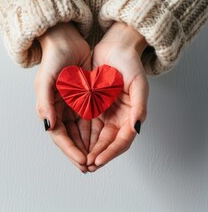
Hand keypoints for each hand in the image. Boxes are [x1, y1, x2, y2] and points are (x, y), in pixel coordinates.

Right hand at [35, 22, 90, 172]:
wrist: (66, 41)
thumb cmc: (53, 59)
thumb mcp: (46, 80)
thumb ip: (45, 103)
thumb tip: (48, 127)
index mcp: (49, 108)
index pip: (59, 135)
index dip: (69, 150)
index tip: (82, 161)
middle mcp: (60, 110)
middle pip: (70, 137)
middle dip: (79, 153)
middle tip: (90, 167)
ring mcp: (72, 105)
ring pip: (80, 132)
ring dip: (88, 146)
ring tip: (98, 160)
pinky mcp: (84, 99)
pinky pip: (89, 120)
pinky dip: (95, 132)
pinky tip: (102, 141)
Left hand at [87, 22, 148, 171]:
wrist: (115, 46)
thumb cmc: (129, 63)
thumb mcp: (138, 83)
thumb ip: (139, 106)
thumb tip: (137, 128)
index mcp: (131, 114)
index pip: (121, 140)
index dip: (109, 152)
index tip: (97, 161)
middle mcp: (118, 116)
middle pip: (107, 142)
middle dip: (96, 155)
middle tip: (85, 166)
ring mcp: (105, 112)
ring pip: (96, 136)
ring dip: (88, 149)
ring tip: (78, 160)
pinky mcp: (93, 105)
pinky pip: (87, 124)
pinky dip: (82, 135)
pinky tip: (74, 143)